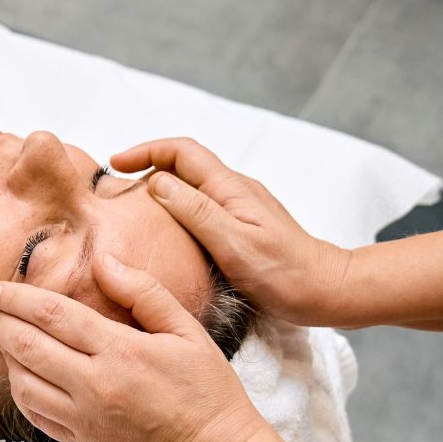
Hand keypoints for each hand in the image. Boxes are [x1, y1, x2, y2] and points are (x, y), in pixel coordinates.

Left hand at [0, 254, 269, 441]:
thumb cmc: (208, 393)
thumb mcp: (187, 332)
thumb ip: (142, 292)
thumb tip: (102, 261)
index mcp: (120, 352)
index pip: (52, 316)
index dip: (18, 298)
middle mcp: (93, 386)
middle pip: (27, 347)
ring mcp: (83, 419)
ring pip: (23, 384)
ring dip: (5, 358)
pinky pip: (35, 415)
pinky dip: (20, 391)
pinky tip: (19, 376)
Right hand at [112, 138, 351, 325]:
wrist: (328, 291)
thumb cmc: (285, 274)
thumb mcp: (234, 244)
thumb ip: (195, 211)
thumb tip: (156, 181)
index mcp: (230, 188)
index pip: (181, 151)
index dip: (145, 150)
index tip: (114, 164)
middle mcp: (234, 190)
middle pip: (184, 164)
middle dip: (146, 166)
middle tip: (116, 191)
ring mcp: (240, 207)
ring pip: (191, 185)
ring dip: (159, 188)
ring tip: (133, 212)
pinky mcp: (242, 225)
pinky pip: (201, 205)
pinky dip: (175, 209)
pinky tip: (166, 233)